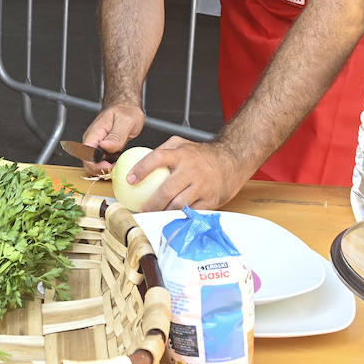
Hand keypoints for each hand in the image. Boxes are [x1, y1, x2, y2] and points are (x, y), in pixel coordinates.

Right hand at [80, 103, 144, 175]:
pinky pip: (100, 162)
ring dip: (103, 170)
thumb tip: (105, 146)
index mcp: (95, 132)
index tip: (109, 166)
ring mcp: (96, 145)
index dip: (95, 164)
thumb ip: (116, 135)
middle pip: (87, 162)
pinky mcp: (102, 149)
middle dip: (99, 170)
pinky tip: (116, 165)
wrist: (127, 108)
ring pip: (92, 164)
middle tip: (115, 170)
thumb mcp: (126, 122)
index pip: (86, 153)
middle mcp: (92, 140)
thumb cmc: (126, 112)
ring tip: (117, 168)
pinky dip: (107, 167)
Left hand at [126, 136, 253, 210]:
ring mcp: (202, 186)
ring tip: (154, 216)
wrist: (233, 160)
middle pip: (166, 190)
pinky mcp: (211, 200)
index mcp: (182, 155)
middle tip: (142, 209)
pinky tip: (171, 219)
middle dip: (151, 203)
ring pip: (178, 204)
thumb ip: (163, 149)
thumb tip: (140, 160)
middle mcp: (191, 170)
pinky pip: (191, 212)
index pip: (157, 159)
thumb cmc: (204, 154)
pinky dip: (180, 217)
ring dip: (163, 213)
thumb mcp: (182, 143)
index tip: (130, 179)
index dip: (141, 169)